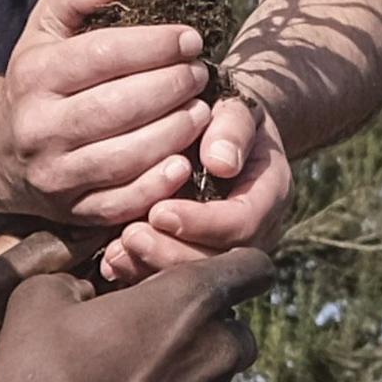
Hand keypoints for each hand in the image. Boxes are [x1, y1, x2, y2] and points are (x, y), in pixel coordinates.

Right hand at [0, 0, 211, 233]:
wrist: (1, 148)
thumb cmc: (39, 75)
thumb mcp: (48, 25)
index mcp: (33, 76)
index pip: (101, 56)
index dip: (153, 45)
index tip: (191, 38)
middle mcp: (38, 127)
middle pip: (117, 107)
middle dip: (171, 87)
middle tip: (201, 74)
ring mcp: (54, 174)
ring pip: (124, 157)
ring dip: (173, 133)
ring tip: (202, 111)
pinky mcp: (71, 210)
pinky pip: (120, 203)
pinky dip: (156, 186)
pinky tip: (184, 162)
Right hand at [0, 247, 273, 381]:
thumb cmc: (48, 376)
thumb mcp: (39, 298)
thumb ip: (73, 276)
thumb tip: (80, 286)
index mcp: (191, 300)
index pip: (253, 266)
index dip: (231, 261)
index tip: (193, 268)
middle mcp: (218, 350)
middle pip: (233, 322)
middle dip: (200, 318)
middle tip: (144, 320)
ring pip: (216, 370)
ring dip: (188, 363)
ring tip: (131, 368)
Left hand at [99, 96, 290, 284]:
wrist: (220, 128)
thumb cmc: (226, 114)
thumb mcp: (238, 108)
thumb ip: (233, 127)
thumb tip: (221, 162)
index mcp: (268, 194)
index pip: (241, 222)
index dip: (202, 223)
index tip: (160, 211)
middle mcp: (253, 230)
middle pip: (216, 258)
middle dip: (171, 253)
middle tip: (131, 237)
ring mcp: (225, 246)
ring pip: (192, 272)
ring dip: (152, 267)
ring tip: (118, 251)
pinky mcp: (196, 252)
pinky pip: (171, 272)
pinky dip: (140, 270)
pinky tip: (113, 260)